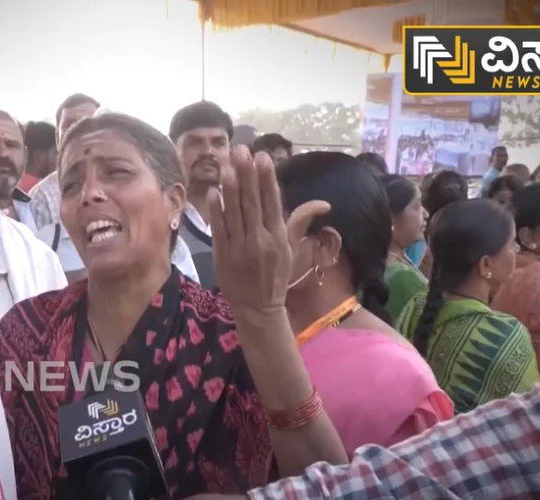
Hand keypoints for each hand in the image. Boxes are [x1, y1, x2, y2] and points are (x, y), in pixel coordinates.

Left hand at [210, 147, 330, 315]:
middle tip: (242, 150)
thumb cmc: (276, 275)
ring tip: (228, 165)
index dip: (267, 179)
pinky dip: (216, 211)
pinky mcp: (222, 255)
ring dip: (231, 188)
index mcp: (278, 236)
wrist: (258, 308)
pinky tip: (214, 192)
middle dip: (247, 175)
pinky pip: (219, 229)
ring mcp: (240, 248)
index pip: (273, 202)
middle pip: (253, 203)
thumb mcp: (291, 248)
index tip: (263, 157)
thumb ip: (300, 220)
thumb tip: (325, 203)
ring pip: (235, 213)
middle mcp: (260, 240)